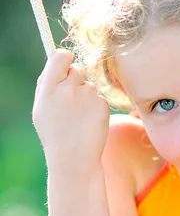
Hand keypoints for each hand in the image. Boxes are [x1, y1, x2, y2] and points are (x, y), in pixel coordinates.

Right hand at [33, 49, 109, 173]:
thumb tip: (59, 61)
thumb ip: (48, 84)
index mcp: (49, 88)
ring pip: (90, 86)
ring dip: (86, 97)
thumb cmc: (55, 134)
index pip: (60, 56)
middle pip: (78, 69)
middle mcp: (68, 88)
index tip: (66, 66)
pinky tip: (89, 123)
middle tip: (72, 102)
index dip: (65, 59)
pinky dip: (96, 108)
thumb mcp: (41, 109)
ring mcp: (87, 96)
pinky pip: (99, 98)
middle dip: (76, 81)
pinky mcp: (102, 104)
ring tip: (79, 119)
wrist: (74, 158)